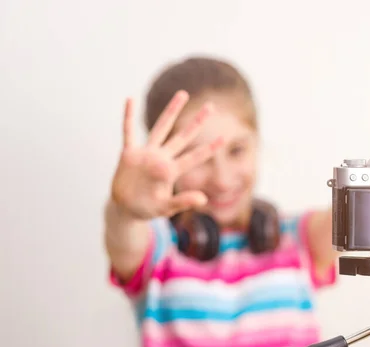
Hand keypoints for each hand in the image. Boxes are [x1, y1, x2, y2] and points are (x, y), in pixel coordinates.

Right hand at [110, 90, 220, 219]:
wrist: (125, 208)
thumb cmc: (148, 209)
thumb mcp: (166, 208)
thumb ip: (183, 202)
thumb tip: (204, 199)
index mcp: (172, 171)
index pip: (194, 158)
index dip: (209, 148)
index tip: (225, 138)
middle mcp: (162, 159)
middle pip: (183, 137)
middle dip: (197, 122)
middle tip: (211, 106)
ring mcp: (146, 154)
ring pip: (161, 128)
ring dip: (171, 111)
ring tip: (183, 94)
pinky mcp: (129, 154)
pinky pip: (128, 132)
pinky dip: (128, 116)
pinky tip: (130, 100)